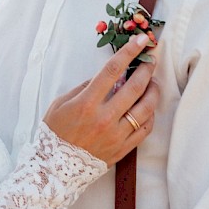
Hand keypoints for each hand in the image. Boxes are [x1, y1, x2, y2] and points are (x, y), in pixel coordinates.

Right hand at [43, 34, 160, 166]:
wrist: (55, 168)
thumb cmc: (55, 132)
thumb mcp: (61, 103)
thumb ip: (84, 88)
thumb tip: (105, 77)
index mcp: (87, 103)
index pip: (112, 70)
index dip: (128, 52)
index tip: (140, 40)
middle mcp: (104, 117)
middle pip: (134, 87)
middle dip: (146, 69)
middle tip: (151, 60)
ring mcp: (116, 134)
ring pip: (145, 108)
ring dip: (153, 91)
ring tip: (153, 83)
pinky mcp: (123, 148)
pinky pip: (145, 129)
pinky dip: (150, 115)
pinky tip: (148, 108)